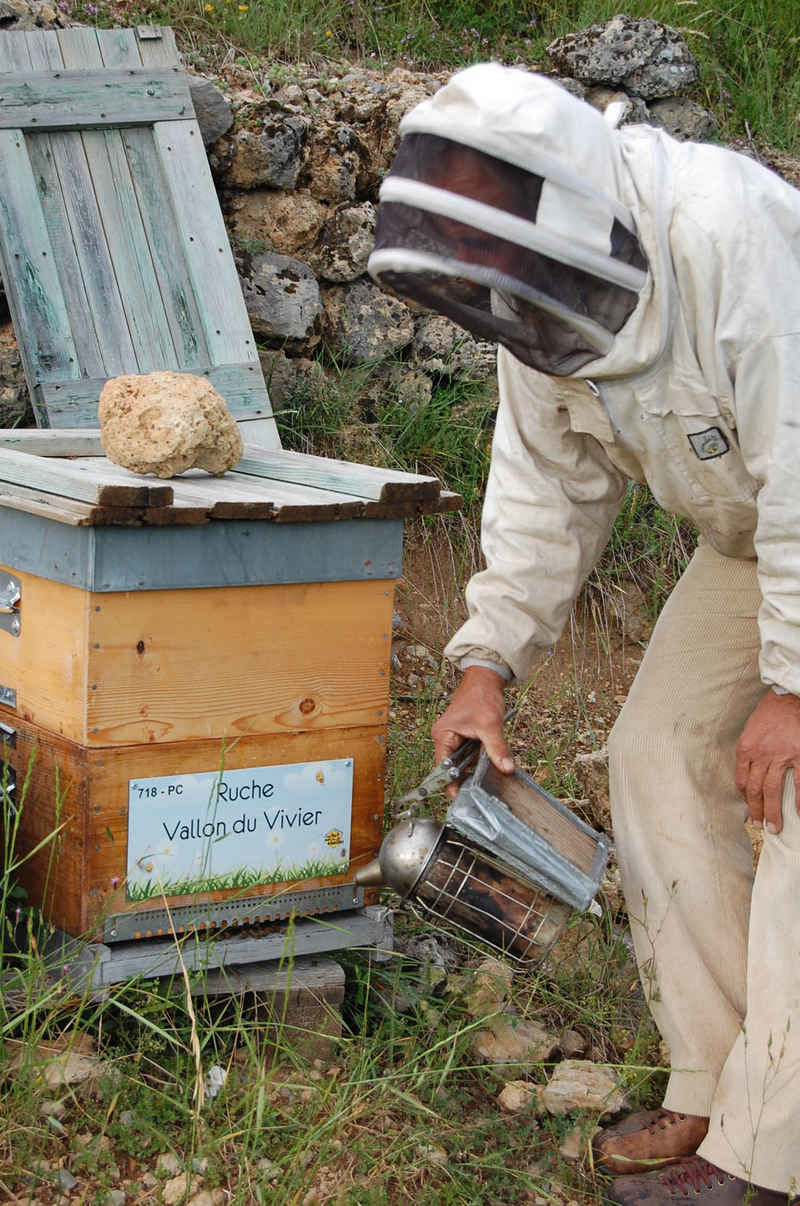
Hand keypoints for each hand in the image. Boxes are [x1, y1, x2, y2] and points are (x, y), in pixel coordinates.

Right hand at [432, 666, 512, 794]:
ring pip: (459, 762)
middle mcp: (444, 737)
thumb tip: (506, 768)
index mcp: (443, 735)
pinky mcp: (462, 736)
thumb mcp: (490, 725)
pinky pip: (466, 755)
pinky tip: (485, 769)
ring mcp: (452, 737)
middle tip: (476, 793)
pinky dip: (475, 762)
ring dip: (470, 770)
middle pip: (450, 767)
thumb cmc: (481, 695)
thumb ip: (497, 748)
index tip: (460, 798)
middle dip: (462, 779)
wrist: (485, 678)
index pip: (442, 767)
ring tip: (482, 784)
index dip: (451, 783)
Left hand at [735, 690, 799, 832]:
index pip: (741, 779)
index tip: (748, 807)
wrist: (788, 698)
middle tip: (759, 827)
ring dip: (773, 811)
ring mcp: (781, 756)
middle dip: (757, 811)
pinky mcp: (799, 755)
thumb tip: (748, 773)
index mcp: (746, 748)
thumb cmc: (769, 713)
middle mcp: (761, 755)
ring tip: (774, 827)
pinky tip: (799, 813)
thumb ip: (748, 752)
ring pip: (773, 790)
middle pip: (755, 789)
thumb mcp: (750, 730)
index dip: (744, 796)